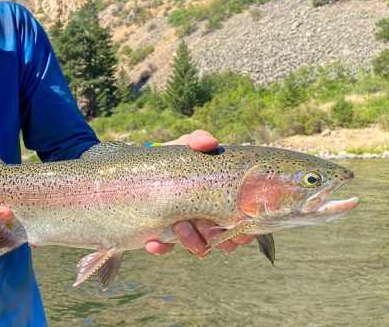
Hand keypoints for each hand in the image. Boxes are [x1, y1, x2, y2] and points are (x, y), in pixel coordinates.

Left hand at [145, 130, 254, 255]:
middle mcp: (208, 220)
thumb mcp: (187, 146)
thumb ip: (198, 140)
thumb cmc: (177, 158)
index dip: (244, 232)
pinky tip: (153, 242)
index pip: (243, 225)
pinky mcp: (163, 235)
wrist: (144, 166)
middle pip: (225, 242)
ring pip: (198, 248)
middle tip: (204, 224)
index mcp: (222, 202)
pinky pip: (164, 248)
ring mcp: (186, 229)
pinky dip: (161, 248)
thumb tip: (210, 142)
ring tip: (179, 226)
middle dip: (217, 237)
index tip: (237, 226)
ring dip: (191, 242)